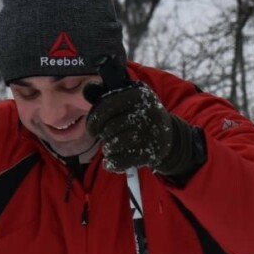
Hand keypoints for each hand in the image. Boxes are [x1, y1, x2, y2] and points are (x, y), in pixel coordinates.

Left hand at [83, 81, 205, 181]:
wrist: (168, 137)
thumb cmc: (139, 116)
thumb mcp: (126, 100)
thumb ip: (104, 94)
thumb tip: (85, 89)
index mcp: (138, 93)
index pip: (106, 105)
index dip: (94, 119)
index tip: (92, 129)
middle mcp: (147, 111)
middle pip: (109, 127)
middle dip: (103, 135)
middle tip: (107, 137)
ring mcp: (150, 132)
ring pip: (113, 145)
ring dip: (108, 148)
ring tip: (113, 146)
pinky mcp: (151, 152)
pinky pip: (120, 160)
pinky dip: (112, 163)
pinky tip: (112, 160)